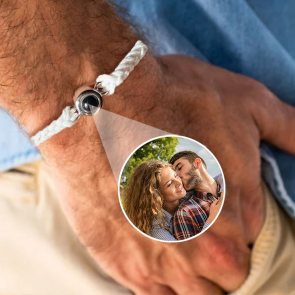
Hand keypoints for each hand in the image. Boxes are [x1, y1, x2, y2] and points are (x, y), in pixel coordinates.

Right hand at [41, 53, 294, 294]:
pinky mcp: (121, 265)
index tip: (218, 206)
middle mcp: (205, 251)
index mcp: (241, 216)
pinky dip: (158, 280)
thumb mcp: (244, 101)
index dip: (237, 224)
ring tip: (171, 237)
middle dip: (217, 252)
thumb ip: (291, 129)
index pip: (254, 245)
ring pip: (194, 293)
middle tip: (191, 218)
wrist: (98, 105)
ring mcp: (161, 263)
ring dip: (190, 273)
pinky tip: (150, 248)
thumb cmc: (171, 99)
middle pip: (227, 275)